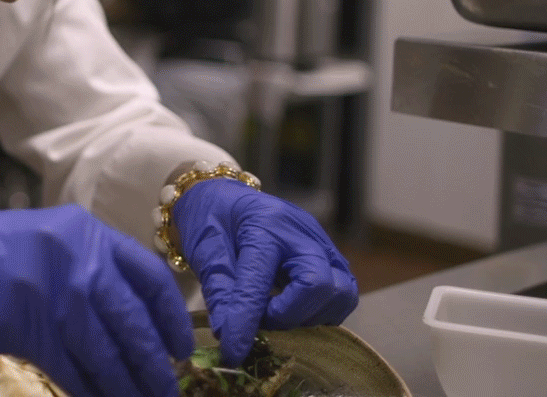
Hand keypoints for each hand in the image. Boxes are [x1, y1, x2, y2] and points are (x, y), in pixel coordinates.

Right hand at [0, 204, 193, 396]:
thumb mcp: (53, 242)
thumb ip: (94, 268)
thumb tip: (137, 321)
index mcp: (87, 233)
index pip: (148, 276)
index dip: (172, 318)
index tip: (181, 348)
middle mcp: (77, 259)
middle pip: (132, 320)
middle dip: (153, 363)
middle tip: (166, 389)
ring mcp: (52, 292)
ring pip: (106, 351)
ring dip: (126, 385)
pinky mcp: (26, 327)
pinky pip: (72, 368)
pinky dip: (90, 390)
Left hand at [171, 178, 357, 364]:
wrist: (226, 196)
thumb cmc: (212, 218)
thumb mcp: (205, 250)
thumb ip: (219, 291)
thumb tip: (228, 335)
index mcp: (264, 225)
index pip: (260, 282)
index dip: (246, 322)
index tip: (233, 352)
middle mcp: (302, 232)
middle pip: (321, 285)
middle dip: (290, 315)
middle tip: (260, 319)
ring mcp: (322, 242)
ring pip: (341, 293)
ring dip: (308, 315)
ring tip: (274, 312)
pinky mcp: (331, 255)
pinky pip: (342, 293)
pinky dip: (319, 310)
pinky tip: (289, 307)